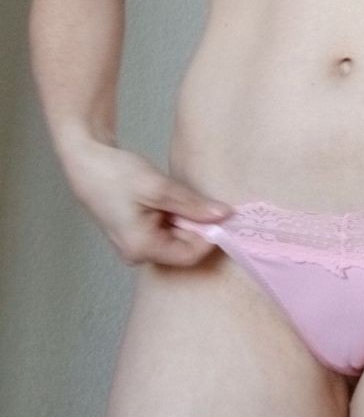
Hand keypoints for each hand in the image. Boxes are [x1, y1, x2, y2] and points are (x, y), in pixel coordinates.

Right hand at [64, 140, 233, 267]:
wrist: (85, 161)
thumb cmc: (116, 174)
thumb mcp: (159, 188)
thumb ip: (193, 205)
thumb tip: (224, 215)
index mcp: (141, 249)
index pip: (189, 255)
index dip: (209, 236)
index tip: (222, 214)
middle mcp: (137, 254)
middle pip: (182, 247)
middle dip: (196, 225)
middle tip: (197, 198)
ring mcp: (134, 244)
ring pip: (174, 237)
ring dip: (184, 217)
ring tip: (175, 194)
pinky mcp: (134, 232)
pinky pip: (163, 229)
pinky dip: (172, 214)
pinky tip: (166, 197)